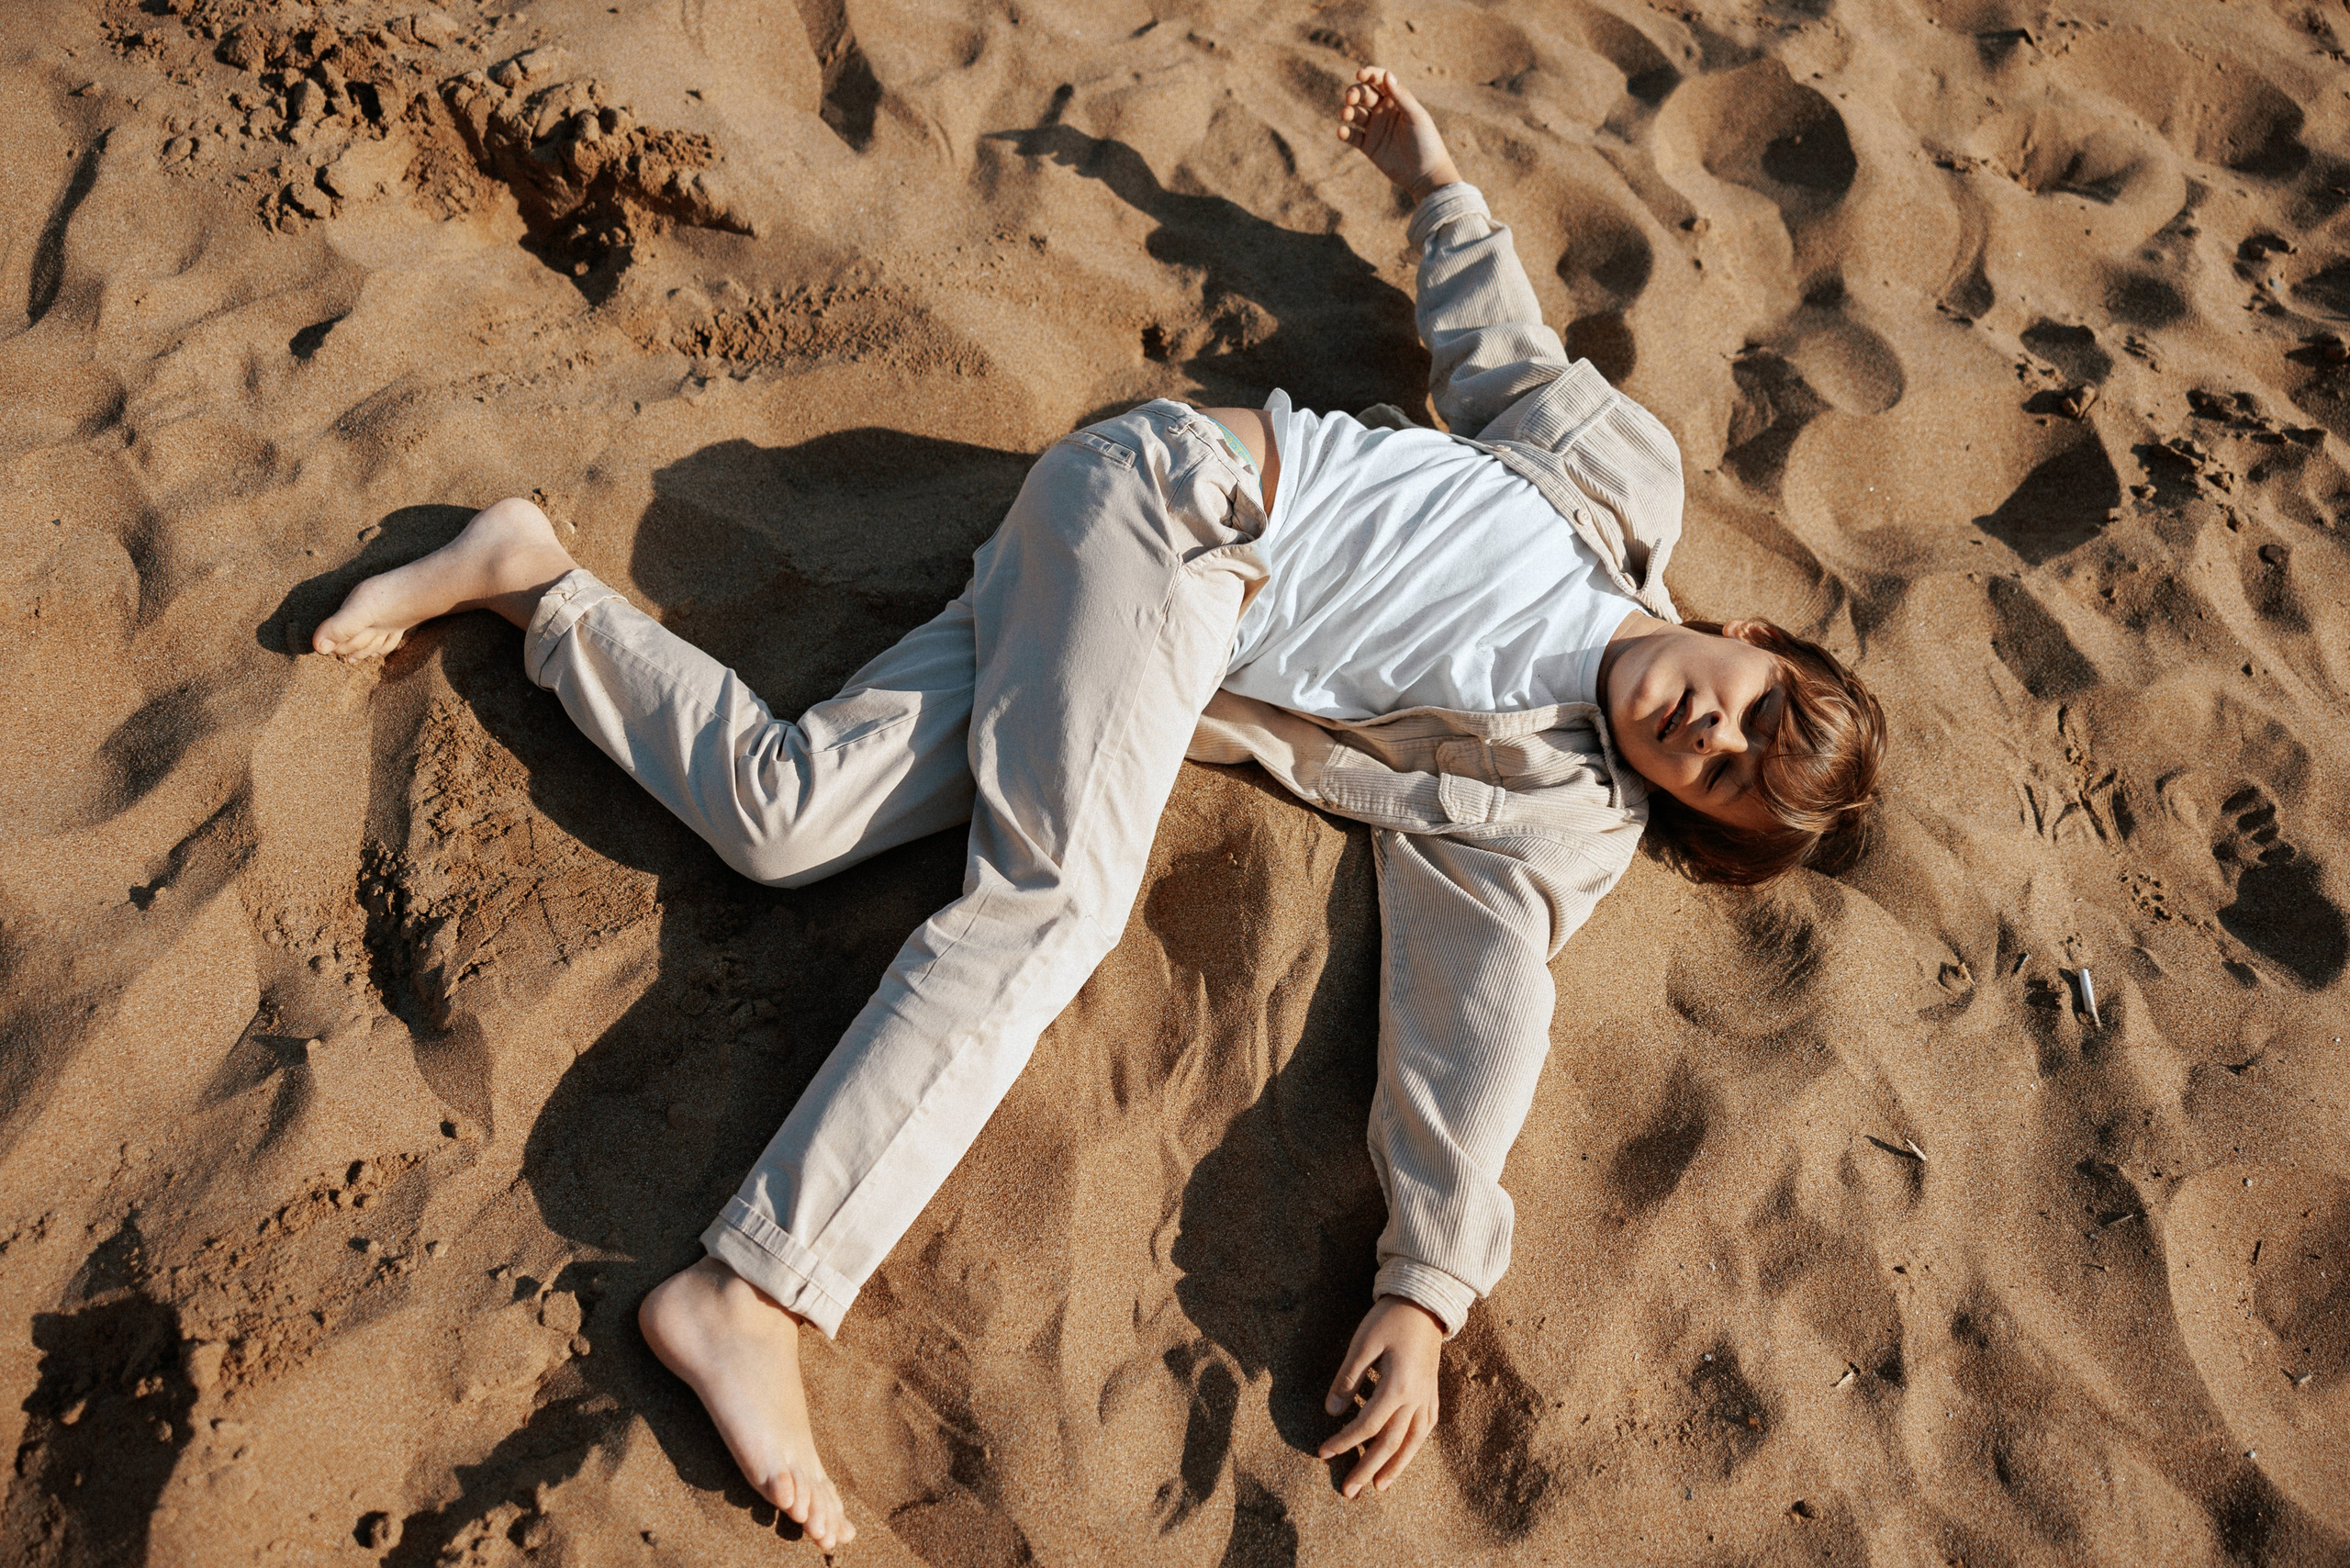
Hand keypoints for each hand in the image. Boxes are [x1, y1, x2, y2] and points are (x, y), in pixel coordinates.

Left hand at [1317, 1295, 1444, 1496]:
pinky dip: (1414, 1446)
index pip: (1367, 1425)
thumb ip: (1347, 1380)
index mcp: (1398, 1386)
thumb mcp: (1362, 1344)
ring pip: (1413, 1442)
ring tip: (1379, 1487)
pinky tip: (1404, 1455)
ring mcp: (1428, 1397)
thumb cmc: (1389, 1319)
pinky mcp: (1432, 1393)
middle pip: (1391, 1443)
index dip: (1344, 1441)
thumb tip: (1331, 1413)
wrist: (1424, 1303)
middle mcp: (1416, 1398)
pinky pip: (1426, 1428)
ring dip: (1395, 1467)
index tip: (1323, 1452)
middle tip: (1349, 1492)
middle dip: (1367, 1469)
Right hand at [1335, 67, 1461, 200]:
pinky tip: (1342, 131)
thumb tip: (1386, 75)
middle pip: (1363, 95)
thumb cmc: (1426, 142)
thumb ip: (1401, 96)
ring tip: (1345, 115)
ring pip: (1355, 113)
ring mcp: (1375, 128)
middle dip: (1354, 93)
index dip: (1369, 74)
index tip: (1360, 74)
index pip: (1379, 80)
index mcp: (1397, 99)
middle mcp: (1384, 111)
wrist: (1425, 174)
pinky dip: (1344, 132)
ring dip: (1348, 111)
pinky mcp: (1368, 146)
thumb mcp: (1415, 116)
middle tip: (1350, 98)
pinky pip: (1352, 136)